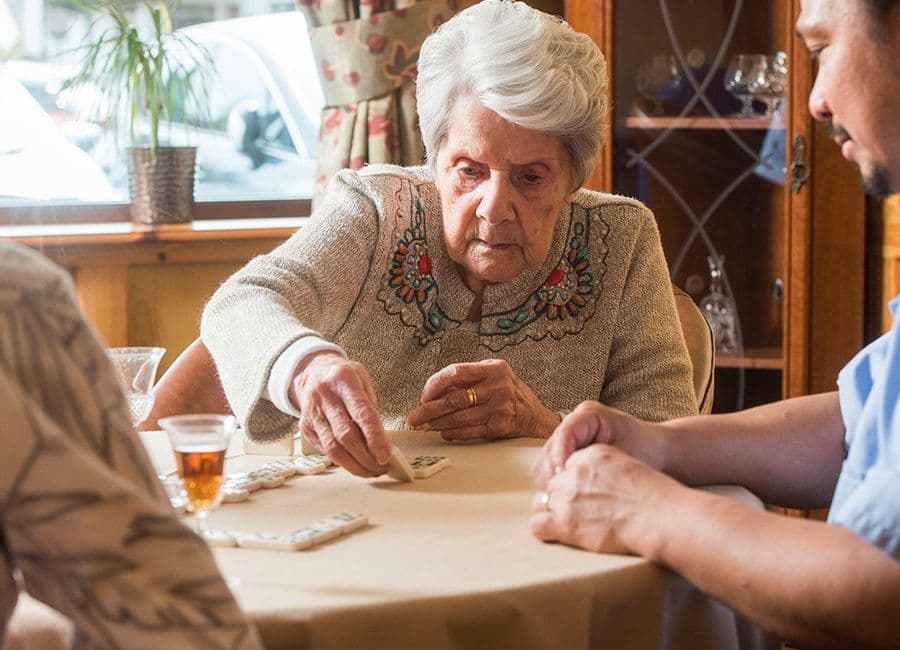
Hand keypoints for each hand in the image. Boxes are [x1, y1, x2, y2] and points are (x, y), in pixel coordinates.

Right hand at [290, 351, 389, 476]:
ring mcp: (312, 412)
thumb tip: (382, 440)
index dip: (374, 437)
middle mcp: (324, 396)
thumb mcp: (362, 379)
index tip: (385, 456)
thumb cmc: (342, 376)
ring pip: (332, 447)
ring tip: (370, 471)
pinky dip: (341, 461)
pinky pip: (323, 449)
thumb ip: (371, 406)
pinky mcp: (305, 426)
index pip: (361, 413)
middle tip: (381, 468)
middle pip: (346, 435)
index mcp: (343, 379)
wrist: (312, 371)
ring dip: (354, 465)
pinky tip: (354, 464)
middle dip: (366, 457)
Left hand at [406, 359, 559, 440]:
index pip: (456, 372)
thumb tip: (433, 392)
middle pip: (454, 398)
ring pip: (459, 416)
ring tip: (425, 426)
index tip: (424, 395)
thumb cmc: (509, 394)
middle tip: (414, 416)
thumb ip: (468, 380)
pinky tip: (444, 432)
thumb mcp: (493, 377)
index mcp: (493, 368)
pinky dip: (453, 433)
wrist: (536, 417)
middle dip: (429, 409)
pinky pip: (470, 431)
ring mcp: (500, 407)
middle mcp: (497, 386)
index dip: (435, 384)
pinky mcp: (500, 426)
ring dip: (437, 423)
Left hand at [530, 443, 683, 554]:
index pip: (567, 464)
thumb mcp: (628, 464)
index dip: (572, 480)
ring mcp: (567, 498)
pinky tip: (555, 532)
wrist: (658, 516)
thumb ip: (604, 467)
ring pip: (541, 501)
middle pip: (553, 483)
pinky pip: (537, 524)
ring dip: (550, 510)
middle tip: (577, 510)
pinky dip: (543, 527)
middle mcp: (574, 473)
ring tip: (565, 521)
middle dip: (561, 496)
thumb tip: (593, 480)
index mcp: (590, 454)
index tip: (581, 492)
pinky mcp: (565, 523)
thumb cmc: (653, 496)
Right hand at [533, 401, 663, 486]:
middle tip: (560, 495)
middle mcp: (573, 423)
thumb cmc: (645, 450)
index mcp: (589, 414)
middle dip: (552, 472)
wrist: (655, 451)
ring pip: (545, 460)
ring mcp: (567, 438)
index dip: (559, 455)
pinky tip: (566, 499)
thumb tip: (572, 477)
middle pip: (549, 448)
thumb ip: (600, 463)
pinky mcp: (565, 453)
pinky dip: (555, 484)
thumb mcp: (625, 455)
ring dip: (551, 481)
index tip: (562, 476)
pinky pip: (550, 470)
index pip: (565, 433)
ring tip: (563, 500)